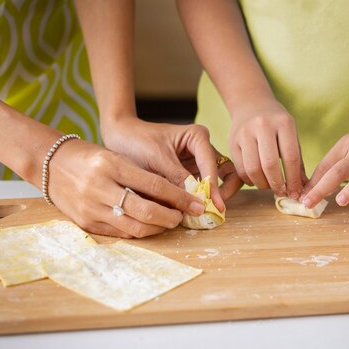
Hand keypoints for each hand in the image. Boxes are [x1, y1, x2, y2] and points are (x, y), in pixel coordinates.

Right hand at [47, 138, 207, 237]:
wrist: (50, 163)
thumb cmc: (89, 156)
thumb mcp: (116, 156)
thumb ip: (141, 175)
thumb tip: (175, 195)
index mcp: (112, 165)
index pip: (156, 186)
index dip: (180, 198)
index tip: (197, 203)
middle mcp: (100, 187)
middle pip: (147, 211)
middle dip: (172, 217)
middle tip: (184, 216)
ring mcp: (91, 208)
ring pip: (135, 227)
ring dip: (158, 228)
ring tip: (169, 222)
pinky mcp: (85, 223)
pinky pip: (120, 233)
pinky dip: (139, 231)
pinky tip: (149, 226)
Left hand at [101, 117, 241, 210]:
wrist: (120, 137)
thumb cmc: (137, 140)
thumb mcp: (157, 159)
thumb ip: (177, 178)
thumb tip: (194, 201)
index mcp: (197, 137)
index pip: (213, 163)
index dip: (214, 186)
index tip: (212, 205)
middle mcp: (202, 149)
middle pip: (228, 170)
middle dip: (225, 189)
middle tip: (216, 207)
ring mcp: (197, 163)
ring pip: (219, 181)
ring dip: (215, 196)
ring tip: (204, 211)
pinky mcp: (190, 175)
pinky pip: (202, 188)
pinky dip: (201, 199)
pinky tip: (192, 210)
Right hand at [229, 100, 305, 198]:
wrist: (251, 104)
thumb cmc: (276, 123)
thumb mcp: (290, 135)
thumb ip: (297, 161)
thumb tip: (303, 188)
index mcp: (283, 123)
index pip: (291, 157)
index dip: (294, 179)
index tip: (296, 193)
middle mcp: (263, 125)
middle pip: (269, 164)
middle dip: (277, 184)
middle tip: (281, 192)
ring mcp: (245, 132)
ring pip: (253, 169)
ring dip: (262, 184)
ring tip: (269, 186)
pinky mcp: (232, 141)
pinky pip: (241, 168)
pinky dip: (250, 180)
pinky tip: (257, 179)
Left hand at [301, 129, 348, 207]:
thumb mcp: (347, 152)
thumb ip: (329, 169)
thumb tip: (308, 191)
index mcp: (347, 145)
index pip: (326, 166)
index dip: (313, 183)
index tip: (301, 198)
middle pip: (340, 169)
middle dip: (322, 187)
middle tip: (309, 203)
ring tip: (341, 201)